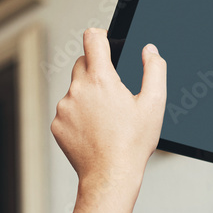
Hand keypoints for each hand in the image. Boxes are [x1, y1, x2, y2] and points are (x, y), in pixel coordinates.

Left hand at [52, 28, 166, 212]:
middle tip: (113, 91)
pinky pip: (67, 110)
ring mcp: (64, 108)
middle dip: (97, 70)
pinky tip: (94, 131)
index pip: (92, 38)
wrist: (110, 176)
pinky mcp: (57, 125)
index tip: (106, 43)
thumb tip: (150, 51)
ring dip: (87, 95)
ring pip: (75, 89)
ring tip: (105, 118)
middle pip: (82, 63)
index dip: (100, 36)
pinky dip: (78, 115)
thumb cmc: (133, 144)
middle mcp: (78, 89)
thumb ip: (154, 70)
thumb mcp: (154, 104)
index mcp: (101, 79)